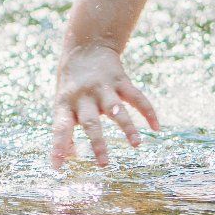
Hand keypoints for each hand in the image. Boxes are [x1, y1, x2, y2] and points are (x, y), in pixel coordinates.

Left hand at [50, 40, 159, 169]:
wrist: (85, 47)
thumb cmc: (71, 86)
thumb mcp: (62, 104)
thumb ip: (65, 130)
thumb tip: (68, 158)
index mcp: (66, 105)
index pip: (60, 128)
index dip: (59, 147)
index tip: (58, 167)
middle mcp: (84, 97)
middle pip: (91, 122)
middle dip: (98, 143)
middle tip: (104, 164)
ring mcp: (103, 88)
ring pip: (116, 109)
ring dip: (127, 127)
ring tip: (136, 144)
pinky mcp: (121, 81)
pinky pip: (136, 97)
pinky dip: (148, 112)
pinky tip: (156, 127)